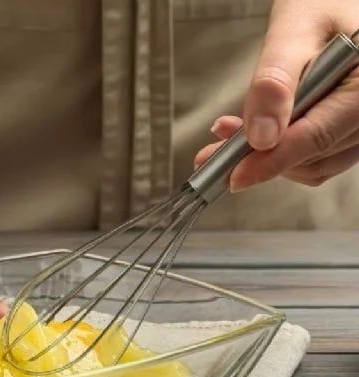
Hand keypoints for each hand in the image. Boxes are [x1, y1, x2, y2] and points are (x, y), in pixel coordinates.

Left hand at [194, 0, 358, 191]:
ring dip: (266, 155)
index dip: (272, 162)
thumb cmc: (323, 1)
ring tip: (228, 133)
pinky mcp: (348, 127)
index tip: (234, 177)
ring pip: (314, 162)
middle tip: (212, 151)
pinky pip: (316, 154)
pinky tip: (251, 131)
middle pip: (315, 155)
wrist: (336, 0)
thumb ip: (275, 81)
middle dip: (260, 157)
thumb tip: (260, 138)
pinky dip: (279, 149)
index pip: (318, 136)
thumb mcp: (295, 29)